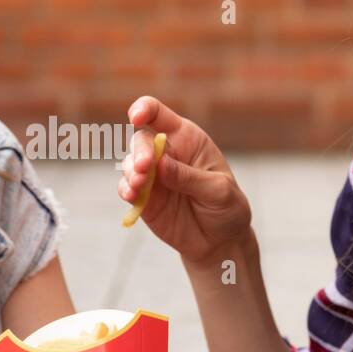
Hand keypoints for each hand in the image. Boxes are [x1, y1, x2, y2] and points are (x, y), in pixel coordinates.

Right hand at [119, 96, 252, 264]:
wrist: (221, 242)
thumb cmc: (227, 207)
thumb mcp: (219, 190)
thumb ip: (190, 177)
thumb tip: (160, 164)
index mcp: (186, 139)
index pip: (158, 114)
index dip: (144, 109)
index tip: (135, 117)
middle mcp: (165, 153)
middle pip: (141, 141)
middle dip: (140, 152)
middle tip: (144, 168)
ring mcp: (152, 176)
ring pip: (129, 164)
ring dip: (130, 173)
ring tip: (138, 186)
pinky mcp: (143, 198)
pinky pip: (127, 188)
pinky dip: (126, 190)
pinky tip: (132, 195)